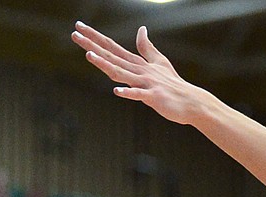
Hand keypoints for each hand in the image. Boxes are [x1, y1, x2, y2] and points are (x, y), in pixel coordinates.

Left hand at [73, 23, 201, 123]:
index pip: (112, 47)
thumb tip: (141, 29)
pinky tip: (117, 91)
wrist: (191, 101)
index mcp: (137, 63)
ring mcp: (146, 83)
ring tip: (88, 55)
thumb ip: (146, 47)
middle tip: (74, 33)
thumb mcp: (159, 61)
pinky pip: (139, 95)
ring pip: (121, 72)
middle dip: (92, 44)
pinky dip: (129, 92)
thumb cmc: (173, 84)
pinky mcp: (154, 97)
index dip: (95, 37)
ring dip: (105, 64)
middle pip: (111, 56)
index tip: (79, 27)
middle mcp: (138, 70)